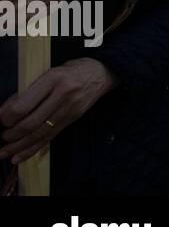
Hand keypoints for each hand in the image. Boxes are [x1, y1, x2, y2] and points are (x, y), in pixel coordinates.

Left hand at [0, 58, 116, 163]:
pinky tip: (19, 156)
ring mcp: (69, 109)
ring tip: (4, 151)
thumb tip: (7, 109)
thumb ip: (30, 89)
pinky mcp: (73, 119)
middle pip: (32, 122)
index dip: (7, 116)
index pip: (25, 104)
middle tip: (2, 135)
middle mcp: (63, 95)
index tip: (0, 119)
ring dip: (19, 145)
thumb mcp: (50, 71)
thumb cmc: (72, 70)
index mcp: (53, 79)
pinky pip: (50, 137)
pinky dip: (33, 149)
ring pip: (40, 133)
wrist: (101, 73)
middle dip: (12, 133)